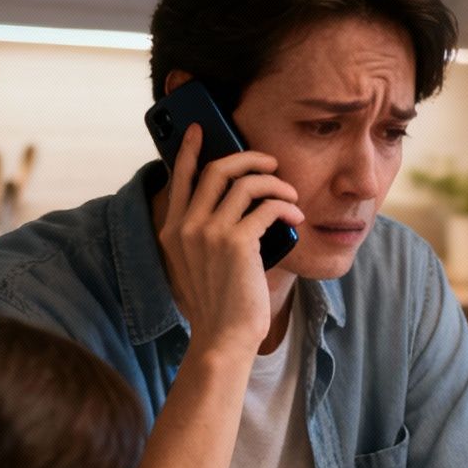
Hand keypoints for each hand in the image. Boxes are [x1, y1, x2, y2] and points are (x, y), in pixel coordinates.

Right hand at [159, 124, 302, 356]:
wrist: (222, 337)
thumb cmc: (218, 305)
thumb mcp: (197, 265)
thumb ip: (203, 234)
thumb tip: (232, 203)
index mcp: (172, 231)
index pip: (180, 178)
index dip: (189, 150)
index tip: (199, 130)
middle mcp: (186, 226)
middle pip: (216, 169)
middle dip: (248, 158)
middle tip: (269, 162)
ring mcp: (209, 233)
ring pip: (245, 183)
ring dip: (274, 183)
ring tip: (290, 193)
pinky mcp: (236, 242)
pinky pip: (267, 206)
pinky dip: (286, 205)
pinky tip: (295, 213)